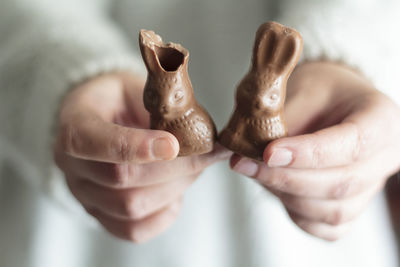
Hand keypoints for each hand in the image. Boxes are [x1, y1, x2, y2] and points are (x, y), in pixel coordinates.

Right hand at [54, 72, 229, 242]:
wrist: (103, 120)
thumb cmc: (123, 101)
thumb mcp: (137, 89)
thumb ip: (160, 109)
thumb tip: (201, 135)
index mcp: (74, 125)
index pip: (92, 141)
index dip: (135, 146)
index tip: (174, 144)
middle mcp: (71, 165)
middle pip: (120, 178)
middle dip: (173, 168)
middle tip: (206, 155)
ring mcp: (83, 195)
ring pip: (130, 208)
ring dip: (174, 189)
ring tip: (194, 169)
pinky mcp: (101, 215)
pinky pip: (133, 231)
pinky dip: (164, 214)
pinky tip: (175, 192)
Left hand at [231, 62, 399, 240]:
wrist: (334, 102)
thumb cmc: (320, 92)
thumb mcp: (300, 89)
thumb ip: (275, 120)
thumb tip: (233, 149)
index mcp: (381, 120)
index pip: (352, 144)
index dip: (308, 154)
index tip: (269, 153)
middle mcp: (384, 158)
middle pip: (341, 184)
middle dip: (285, 178)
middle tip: (245, 164)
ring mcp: (372, 186)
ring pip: (334, 211)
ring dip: (287, 196)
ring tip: (255, 173)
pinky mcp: (354, 205)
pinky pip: (329, 227)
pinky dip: (298, 214)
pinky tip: (276, 190)